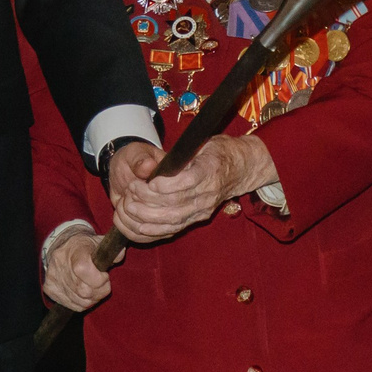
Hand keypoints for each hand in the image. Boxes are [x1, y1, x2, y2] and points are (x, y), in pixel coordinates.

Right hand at [43, 229, 115, 312]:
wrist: (62, 245)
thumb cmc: (84, 246)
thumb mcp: (99, 243)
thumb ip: (112, 250)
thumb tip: (120, 254)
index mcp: (74, 251)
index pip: (83, 270)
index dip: (99, 279)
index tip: (105, 276)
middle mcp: (60, 264)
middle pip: (84, 291)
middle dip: (99, 291)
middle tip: (102, 284)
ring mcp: (53, 278)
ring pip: (80, 301)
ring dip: (92, 299)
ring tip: (94, 289)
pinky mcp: (50, 289)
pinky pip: (72, 305)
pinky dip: (83, 303)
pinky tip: (85, 293)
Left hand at [113, 133, 277, 243]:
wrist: (242, 169)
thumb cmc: (219, 151)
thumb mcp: (205, 142)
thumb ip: (185, 152)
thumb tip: (160, 162)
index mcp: (209, 169)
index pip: (187, 181)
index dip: (166, 184)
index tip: (149, 181)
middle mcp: (208, 192)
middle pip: (176, 203)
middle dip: (149, 199)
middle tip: (131, 190)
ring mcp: (204, 208)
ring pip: (173, 218)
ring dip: (148, 215)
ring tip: (130, 206)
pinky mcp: (200, 217)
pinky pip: (177, 227)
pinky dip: (157, 229)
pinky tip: (140, 225)